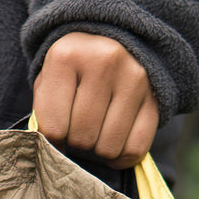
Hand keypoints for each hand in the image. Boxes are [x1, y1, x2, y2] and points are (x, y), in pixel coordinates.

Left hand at [32, 32, 158, 168]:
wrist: (111, 40)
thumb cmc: (72, 70)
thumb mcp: (48, 79)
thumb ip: (43, 113)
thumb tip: (52, 152)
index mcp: (67, 56)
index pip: (53, 126)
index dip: (50, 142)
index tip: (55, 139)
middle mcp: (104, 61)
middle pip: (83, 137)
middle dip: (76, 142)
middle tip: (77, 131)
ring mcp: (133, 78)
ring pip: (109, 147)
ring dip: (98, 150)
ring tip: (95, 133)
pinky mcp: (154, 96)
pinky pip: (136, 148)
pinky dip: (122, 158)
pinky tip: (114, 148)